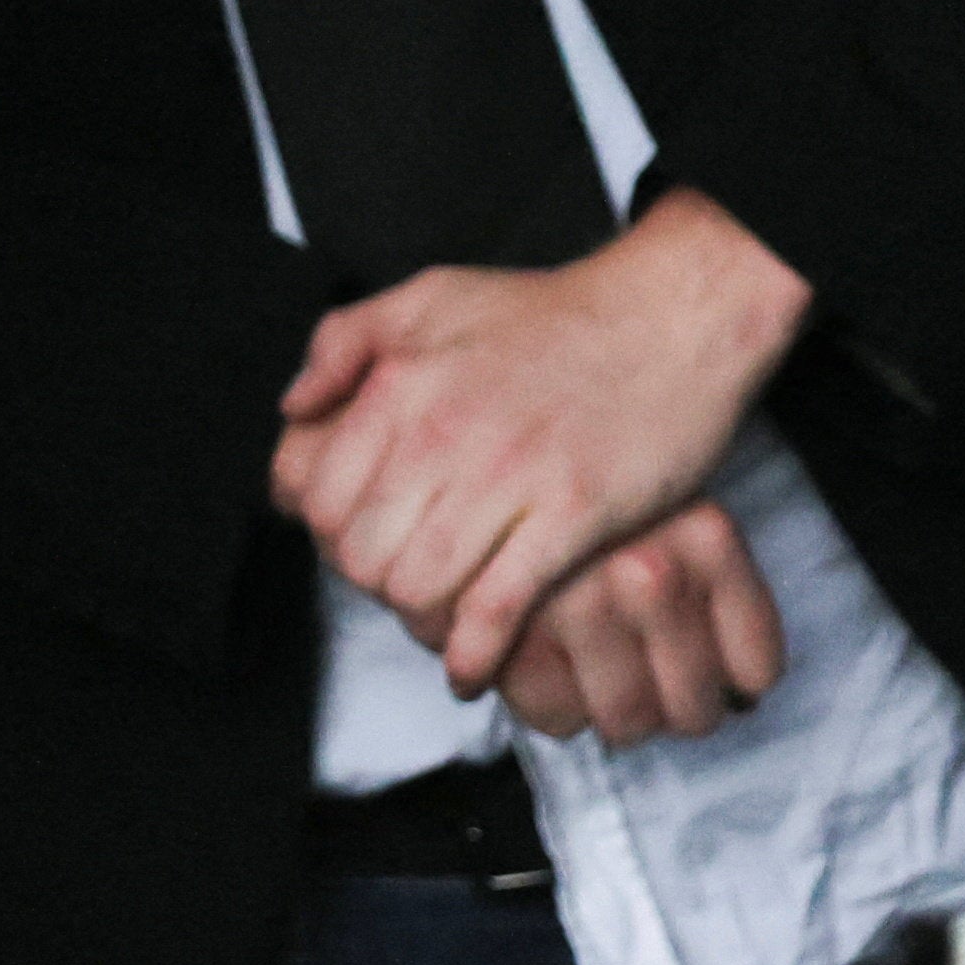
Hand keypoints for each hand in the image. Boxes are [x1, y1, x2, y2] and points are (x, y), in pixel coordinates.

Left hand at [269, 189, 809, 697]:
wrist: (670, 317)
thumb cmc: (549, 314)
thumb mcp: (429, 297)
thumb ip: (343, 341)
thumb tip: (294, 407)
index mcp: (400, 386)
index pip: (317, 498)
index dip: (327, 534)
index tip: (356, 542)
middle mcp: (442, 433)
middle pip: (361, 554)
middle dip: (372, 583)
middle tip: (399, 585)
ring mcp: (509, 477)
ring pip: (419, 588)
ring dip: (420, 621)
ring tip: (435, 623)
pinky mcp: (574, 514)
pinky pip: (498, 607)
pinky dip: (475, 652)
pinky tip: (470, 667)